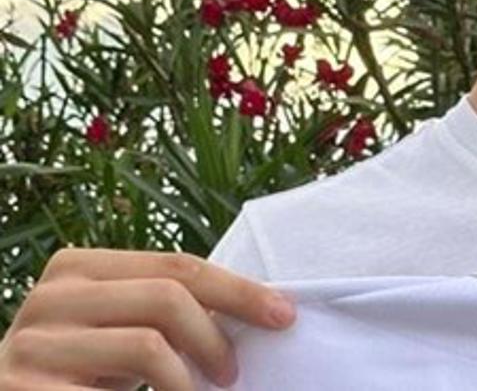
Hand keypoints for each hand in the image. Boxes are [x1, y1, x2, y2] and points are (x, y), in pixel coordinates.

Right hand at [0, 247, 295, 390]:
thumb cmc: (76, 372)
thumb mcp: (114, 329)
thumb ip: (161, 310)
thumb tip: (255, 310)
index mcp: (78, 268)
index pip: (178, 266)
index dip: (238, 290)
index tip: (283, 315)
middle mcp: (51, 297)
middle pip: (167, 298)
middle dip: (215, 337)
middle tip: (232, 374)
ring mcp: (32, 344)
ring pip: (147, 346)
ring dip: (187, 382)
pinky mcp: (21, 389)